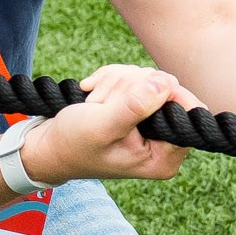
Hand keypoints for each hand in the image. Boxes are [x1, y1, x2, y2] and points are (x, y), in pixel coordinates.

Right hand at [18, 64, 187, 188]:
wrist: (47, 146)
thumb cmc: (72, 144)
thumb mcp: (102, 126)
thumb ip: (135, 106)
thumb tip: (167, 82)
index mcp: (164, 157)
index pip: (188, 111)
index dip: (163, 92)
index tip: (131, 93)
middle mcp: (163, 141)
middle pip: (167, 89)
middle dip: (129, 87)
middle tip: (101, 104)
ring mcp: (150, 123)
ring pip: (148, 78)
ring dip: (116, 82)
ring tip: (94, 103)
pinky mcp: (137, 109)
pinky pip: (135, 77)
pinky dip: (111, 79)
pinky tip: (93, 93)